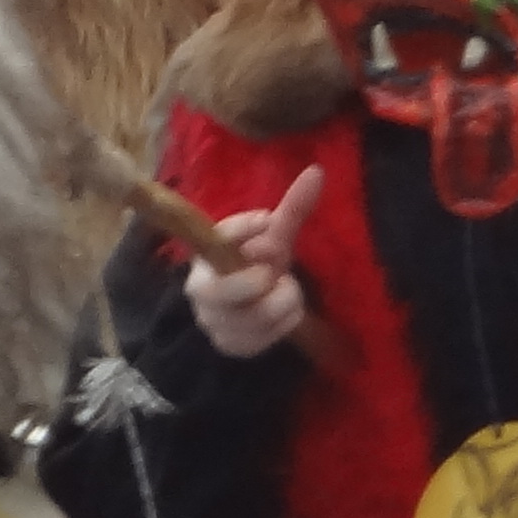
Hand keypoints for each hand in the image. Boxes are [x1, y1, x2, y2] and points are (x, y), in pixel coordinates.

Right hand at [184, 174, 315, 360]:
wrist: (241, 311)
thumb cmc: (254, 265)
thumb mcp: (270, 238)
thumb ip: (291, 208)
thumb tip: (317, 171)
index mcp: (202, 255)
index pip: (220, 238)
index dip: (246, 229)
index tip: (267, 222)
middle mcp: (200, 290)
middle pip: (241, 285)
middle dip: (268, 276)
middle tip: (273, 272)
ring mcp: (214, 322)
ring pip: (264, 311)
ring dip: (285, 299)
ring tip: (280, 291)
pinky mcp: (231, 346)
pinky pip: (272, 334)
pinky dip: (286, 322)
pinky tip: (279, 313)